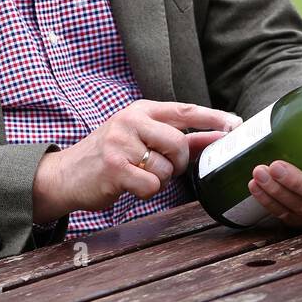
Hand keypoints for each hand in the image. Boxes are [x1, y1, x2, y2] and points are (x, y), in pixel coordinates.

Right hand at [33, 99, 242, 220]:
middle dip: (178, 163)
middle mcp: (131, 120)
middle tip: (162, 167)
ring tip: (137, 174)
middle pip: (179, 143)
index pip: (185, 110)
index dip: (213, 118)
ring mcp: (121, 142)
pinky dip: (145, 192)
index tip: (235, 124)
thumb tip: (217, 138)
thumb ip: (179, 139)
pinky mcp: (114, 166)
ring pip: (166, 168)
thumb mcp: (141, 139)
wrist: (66, 174)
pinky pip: (151, 186)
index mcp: (141, 109)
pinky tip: (128, 184)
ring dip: (158, 179)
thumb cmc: (111, 156)